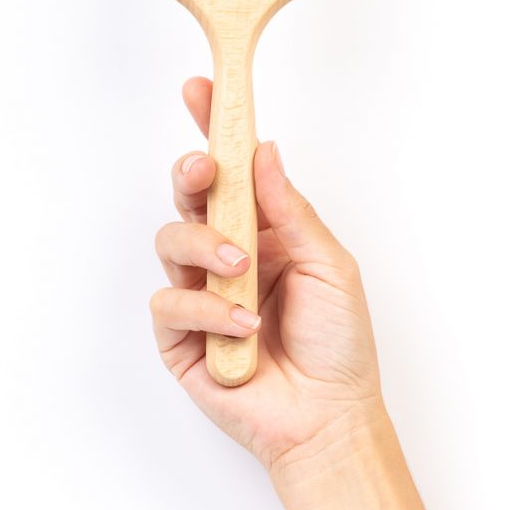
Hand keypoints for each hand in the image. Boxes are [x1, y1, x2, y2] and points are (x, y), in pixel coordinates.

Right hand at [150, 77, 385, 480]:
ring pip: (170, 243)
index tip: (200, 91)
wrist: (328, 418)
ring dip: (204, 248)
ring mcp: (200, 295)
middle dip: (190, 175)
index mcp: (265, 232)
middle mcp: (227, 257)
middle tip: (205, 174)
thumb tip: (263, 150)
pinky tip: (242, 326)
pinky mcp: (180, 337)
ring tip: (240, 270)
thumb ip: (290, 209)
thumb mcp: (329, 264)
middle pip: (188, 198)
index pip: (230, 174)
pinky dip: (206, 309)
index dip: (212, 131)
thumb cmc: (339, 345)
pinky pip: (169, 303)